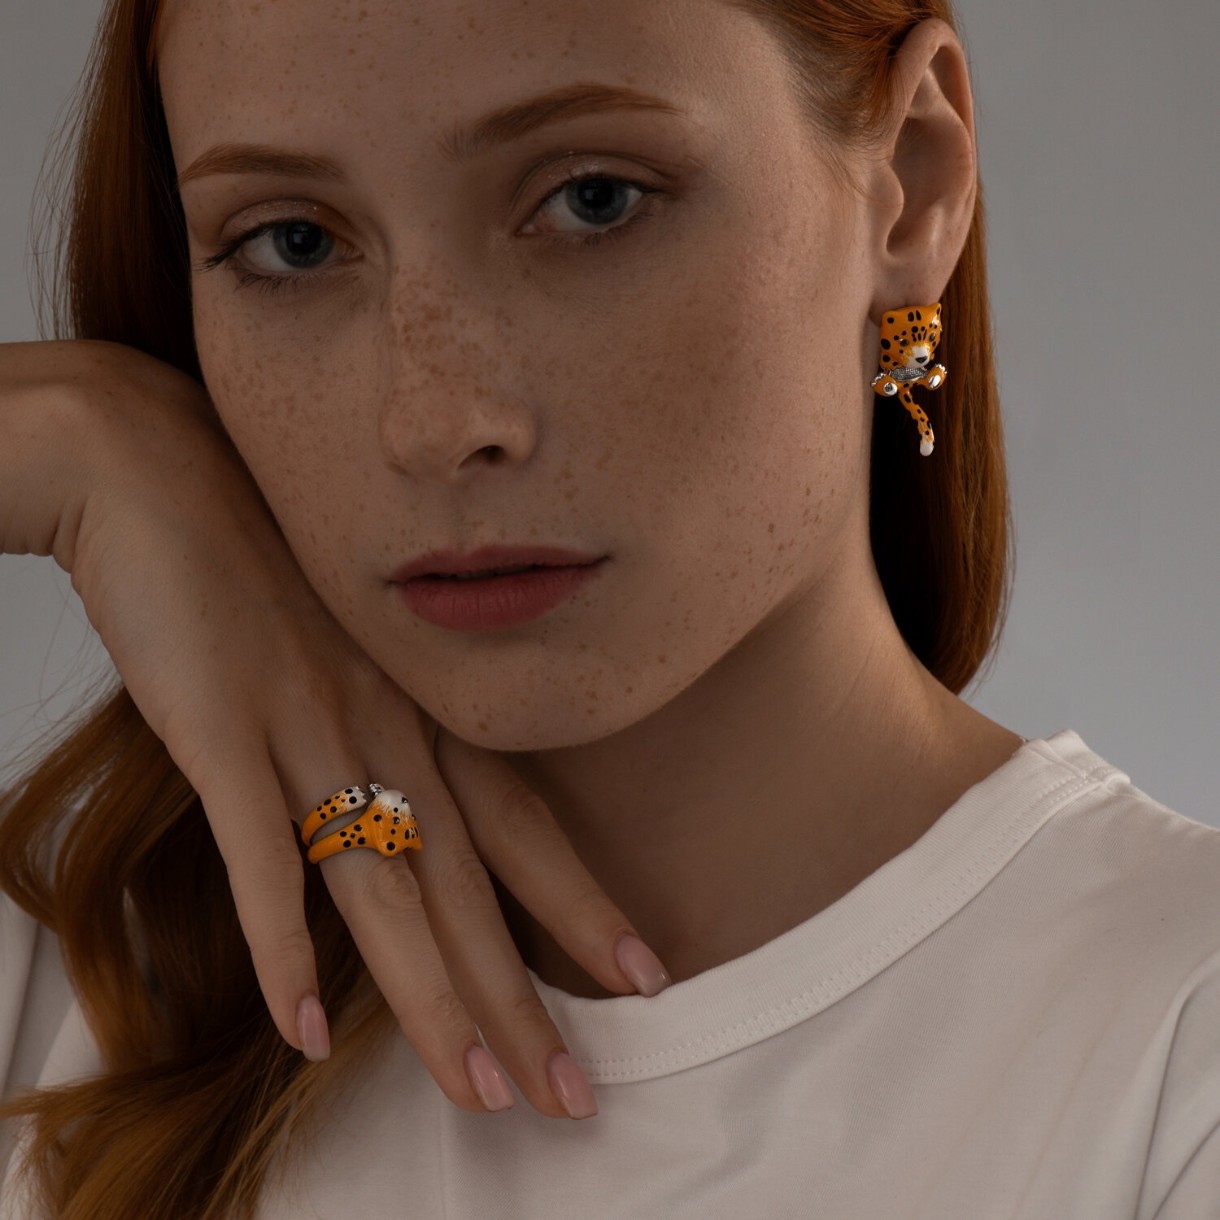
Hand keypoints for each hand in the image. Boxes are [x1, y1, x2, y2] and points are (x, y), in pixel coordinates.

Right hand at [1, 338, 668, 1117]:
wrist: (158, 464)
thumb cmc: (259, 554)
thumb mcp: (349, 635)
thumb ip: (386, 715)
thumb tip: (403, 798)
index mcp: (424, 698)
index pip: (524, 822)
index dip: (582, 904)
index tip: (641, 976)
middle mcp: (389, 718)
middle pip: (472, 881)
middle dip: (525, 994)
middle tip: (576, 1092)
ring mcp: (309, 722)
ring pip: (387, 887)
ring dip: (433, 998)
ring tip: (481, 1090)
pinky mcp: (222, 726)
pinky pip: (260, 852)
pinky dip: (280, 944)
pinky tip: (302, 1032)